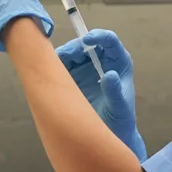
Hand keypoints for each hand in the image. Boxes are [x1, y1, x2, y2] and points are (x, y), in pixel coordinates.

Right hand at [57, 29, 143, 157]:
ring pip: (73, 53)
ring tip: (56, 63)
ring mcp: (87, 68)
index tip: (87, 40)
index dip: (99, 36)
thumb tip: (109, 74)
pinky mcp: (73, 77)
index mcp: (119, 62)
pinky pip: (62, 65)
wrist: (108, 134)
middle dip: (76, 46)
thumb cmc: (119, 119)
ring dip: (64, 54)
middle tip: (66, 55)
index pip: (110, 42)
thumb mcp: (119, 107)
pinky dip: (55, 65)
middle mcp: (102, 61)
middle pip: (87, 44)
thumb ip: (115, 91)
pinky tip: (51, 70)